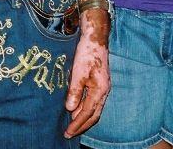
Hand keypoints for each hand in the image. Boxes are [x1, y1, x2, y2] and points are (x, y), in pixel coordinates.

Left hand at [63, 9, 110, 136]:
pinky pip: (93, 101)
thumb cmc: (87, 53)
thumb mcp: (78, 72)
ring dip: (83, 118)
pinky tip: (76, 109)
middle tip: (69, 133)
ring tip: (71, 125)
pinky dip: (85, 108)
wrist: (95, 38)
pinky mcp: (100, 83)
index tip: (68, 132)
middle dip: (82, 125)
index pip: (88, 112)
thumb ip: (75, 91)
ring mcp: (103, 87)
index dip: (77, 124)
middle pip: (94, 114)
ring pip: (94, 108)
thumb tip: (71, 109)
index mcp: (100, 89)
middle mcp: (104, 91)